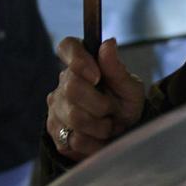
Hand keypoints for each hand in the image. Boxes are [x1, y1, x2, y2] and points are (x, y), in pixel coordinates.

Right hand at [46, 37, 145, 161]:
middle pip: (72, 88)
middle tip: (113, 110)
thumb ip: (117, 69)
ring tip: (109, 125)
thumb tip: (108, 43)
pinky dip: (95, 142)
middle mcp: (64, 82)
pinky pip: (74, 139)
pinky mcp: (54, 130)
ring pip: (74, 117)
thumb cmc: (125, 106)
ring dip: (101, 126)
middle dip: (101, 104)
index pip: (68, 46)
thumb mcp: (130, 88)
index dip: (78, 59)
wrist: (122, 135)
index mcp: (84, 63)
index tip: (96, 76)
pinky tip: (100, 138)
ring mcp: (55, 106)